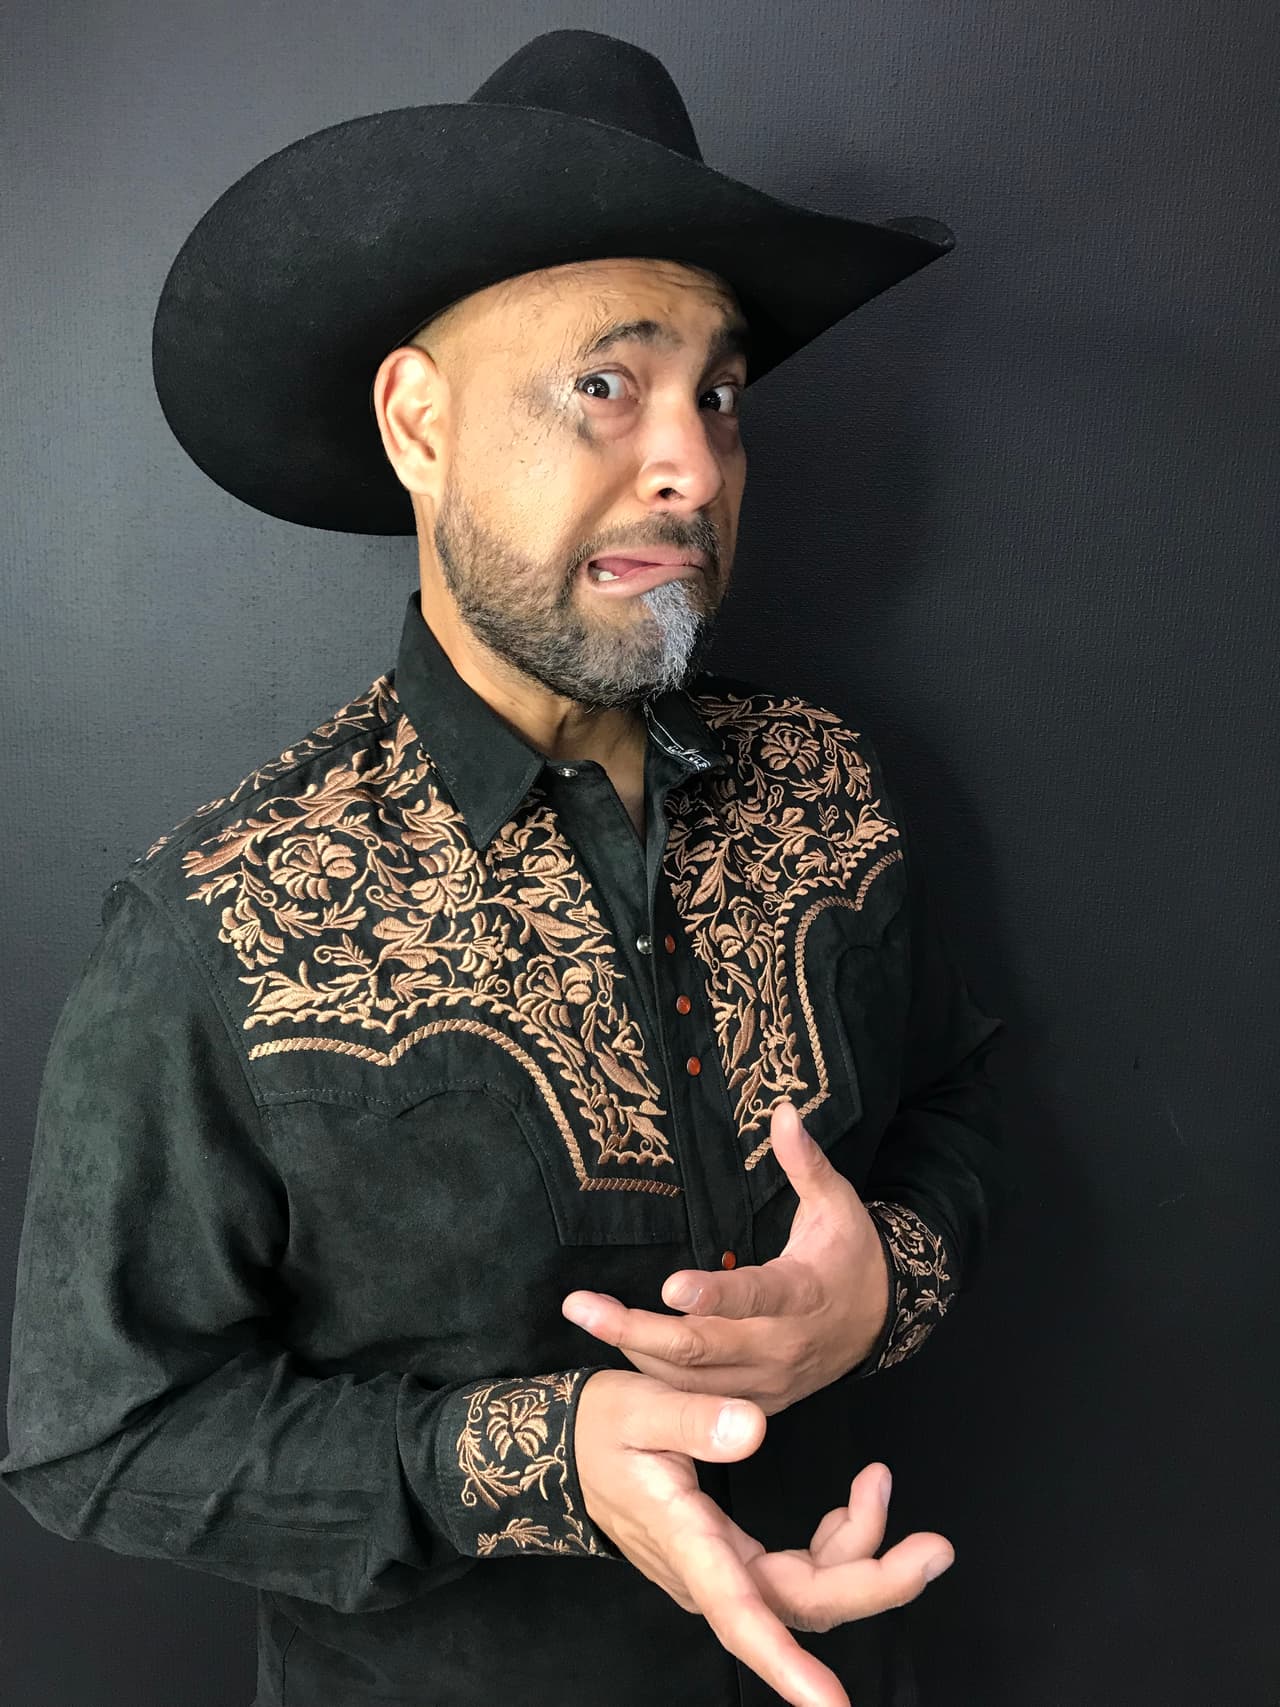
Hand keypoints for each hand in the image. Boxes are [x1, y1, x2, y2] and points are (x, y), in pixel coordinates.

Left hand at [563, 1100, 891, 1412]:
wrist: (881, 1322)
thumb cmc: (848, 1253)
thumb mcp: (836, 1203)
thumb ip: (805, 1162)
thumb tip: (783, 1110)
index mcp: (803, 1292)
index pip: (756, 1296)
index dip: (715, 1295)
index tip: (668, 1286)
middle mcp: (781, 1345)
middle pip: (703, 1348)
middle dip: (637, 1329)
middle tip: (579, 1306)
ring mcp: (767, 1382)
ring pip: (691, 1380)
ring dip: (634, 1351)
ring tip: (587, 1315)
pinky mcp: (756, 1402)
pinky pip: (697, 1399)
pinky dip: (655, 1378)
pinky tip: (618, 1347)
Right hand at [574, 1368, 953, 1706]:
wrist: (568, 1447)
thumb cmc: (600, 1430)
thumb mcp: (637, 1407)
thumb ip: (693, 1420)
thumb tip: (754, 1429)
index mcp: (686, 1542)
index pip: (741, 1617)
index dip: (787, 1665)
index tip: (834, 1706)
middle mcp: (709, 1574)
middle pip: (800, 1607)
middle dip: (874, 1582)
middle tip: (936, 1546)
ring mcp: (723, 1572)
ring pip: (806, 1592)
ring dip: (860, 1552)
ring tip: (879, 1482)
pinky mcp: (732, 1560)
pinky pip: (798, 1572)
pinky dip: (838, 1540)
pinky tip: (855, 1501)